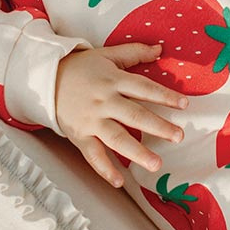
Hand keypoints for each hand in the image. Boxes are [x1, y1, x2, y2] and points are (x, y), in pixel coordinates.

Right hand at [55, 42, 186, 187]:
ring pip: (116, 138)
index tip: (184, 104)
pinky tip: (120, 181)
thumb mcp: (107, 55)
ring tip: (156, 164)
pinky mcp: (79, 135)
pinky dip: (105, 169)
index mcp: (113, 80)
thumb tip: (160, 48)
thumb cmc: (81, 67)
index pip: (144, 88)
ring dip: (136, 152)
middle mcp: (103, 101)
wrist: (45, 79)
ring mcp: (91, 120)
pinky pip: (93, 154)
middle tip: (178, 136)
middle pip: (134, 115)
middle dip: (157, 126)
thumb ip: (134, 52)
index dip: (165, 96)